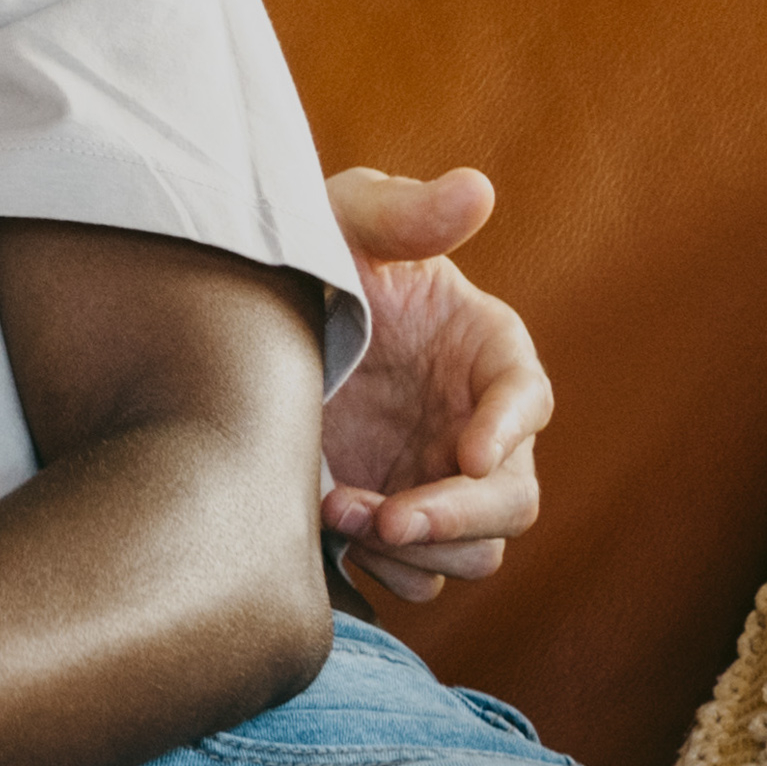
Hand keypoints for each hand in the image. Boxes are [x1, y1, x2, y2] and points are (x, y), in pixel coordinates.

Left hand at [315, 165, 551, 607]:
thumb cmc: (309, 252)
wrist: (239, 323)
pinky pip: (417, 576)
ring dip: (416, 549)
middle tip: (389, 514)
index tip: (470, 451)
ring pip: (473, 551)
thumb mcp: (345, 220)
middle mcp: (473, 426)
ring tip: (336, 510)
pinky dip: (386, 569)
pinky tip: (331, 534)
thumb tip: (477, 190)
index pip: (527, 399)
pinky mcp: (390, 519)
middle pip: (513, 500)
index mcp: (486, 352)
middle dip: (459, 516)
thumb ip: (405, 211)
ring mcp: (433, 480)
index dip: (508, 428)